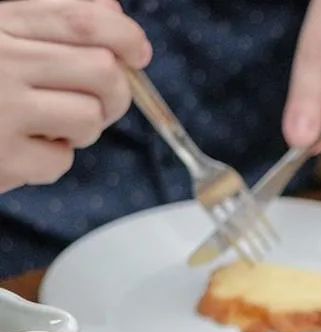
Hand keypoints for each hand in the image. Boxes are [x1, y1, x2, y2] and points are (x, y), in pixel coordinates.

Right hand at [0, 0, 150, 191]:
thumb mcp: (0, 33)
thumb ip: (48, 19)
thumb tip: (114, 15)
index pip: (82, 20)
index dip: (125, 35)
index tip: (139, 52)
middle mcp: (0, 60)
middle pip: (102, 71)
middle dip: (116, 92)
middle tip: (101, 101)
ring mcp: (0, 109)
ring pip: (89, 117)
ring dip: (83, 127)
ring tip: (49, 123)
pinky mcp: (2, 157)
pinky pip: (60, 159)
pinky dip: (50, 158)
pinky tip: (20, 146)